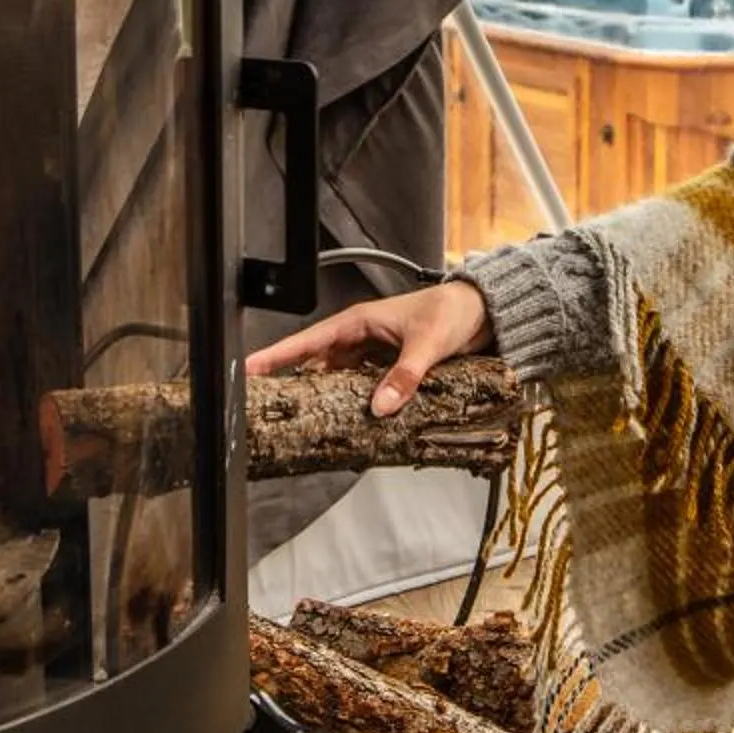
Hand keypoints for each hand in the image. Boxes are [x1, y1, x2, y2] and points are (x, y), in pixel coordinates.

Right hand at [243, 279, 492, 416]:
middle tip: (269, 406)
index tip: (248, 369)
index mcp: (359, 322)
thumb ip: (405, 374)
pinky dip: (355, 403)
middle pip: (316, 365)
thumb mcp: (427, 342)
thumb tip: (382, 404)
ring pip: (338, 381)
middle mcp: (361, 339)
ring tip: (305, 420)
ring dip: (326, 397)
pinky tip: (351, 421)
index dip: (276, 356)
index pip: (307, 341)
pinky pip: (362, 389)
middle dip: (293, 383)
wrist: (485, 313)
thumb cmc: (453, 311)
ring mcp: (373, 356)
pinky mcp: (389, 370)